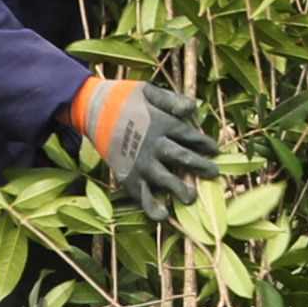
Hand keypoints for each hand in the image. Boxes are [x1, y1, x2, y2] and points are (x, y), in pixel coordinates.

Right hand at [68, 78, 222, 214]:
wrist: (93, 110)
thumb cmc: (124, 98)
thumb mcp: (149, 91)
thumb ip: (171, 100)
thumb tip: (193, 108)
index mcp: (162, 123)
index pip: (189, 136)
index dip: (204, 143)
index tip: (214, 150)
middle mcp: (154, 145)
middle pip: (183, 158)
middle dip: (200, 166)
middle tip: (213, 173)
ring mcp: (141, 163)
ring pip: (166, 179)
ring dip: (180, 189)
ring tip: (191, 197)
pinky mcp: (128, 176)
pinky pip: (142, 195)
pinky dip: (152, 207)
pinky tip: (163, 215)